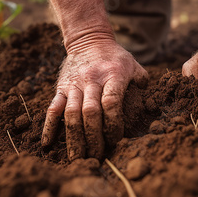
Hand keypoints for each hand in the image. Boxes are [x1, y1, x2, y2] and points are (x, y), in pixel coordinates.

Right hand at [42, 38, 147, 160]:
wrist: (88, 39)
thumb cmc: (115, 57)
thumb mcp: (133, 64)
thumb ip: (142, 83)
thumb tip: (150, 105)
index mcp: (113, 75)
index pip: (112, 103)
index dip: (113, 124)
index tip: (115, 140)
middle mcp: (91, 80)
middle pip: (90, 112)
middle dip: (93, 138)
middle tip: (97, 157)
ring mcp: (74, 84)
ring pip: (71, 113)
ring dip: (74, 138)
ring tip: (78, 157)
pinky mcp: (60, 87)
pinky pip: (53, 109)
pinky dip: (49, 127)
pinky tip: (47, 144)